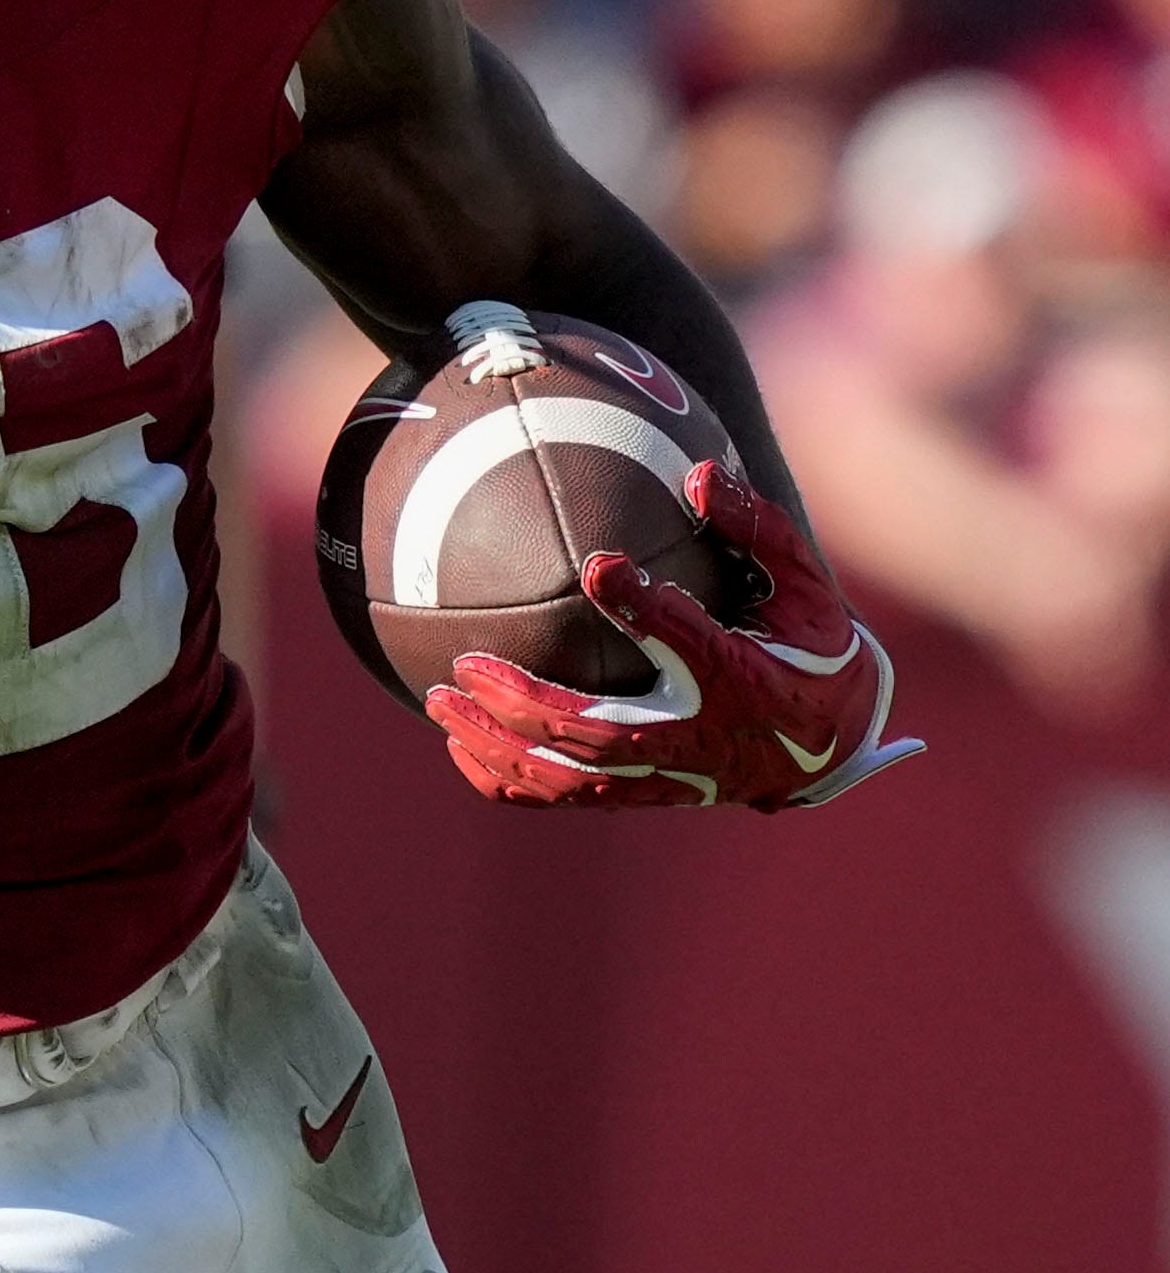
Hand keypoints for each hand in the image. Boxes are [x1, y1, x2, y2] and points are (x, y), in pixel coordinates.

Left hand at [429, 462, 922, 810]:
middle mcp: (702, 737)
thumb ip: (758, 529)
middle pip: (605, 733)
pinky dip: (512, 782)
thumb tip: (701, 474)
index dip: (644, 607)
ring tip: (440, 704)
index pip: (691, 644)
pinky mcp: (648, 792)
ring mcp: (671, 775)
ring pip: (574, 777)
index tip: (598, 567)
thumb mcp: (806, 585)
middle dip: (530, 703)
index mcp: (746, 679)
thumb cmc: (812, 647)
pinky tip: (461, 749)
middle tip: (466, 665)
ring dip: (502, 744)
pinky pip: (571, 798)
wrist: (832, 741)